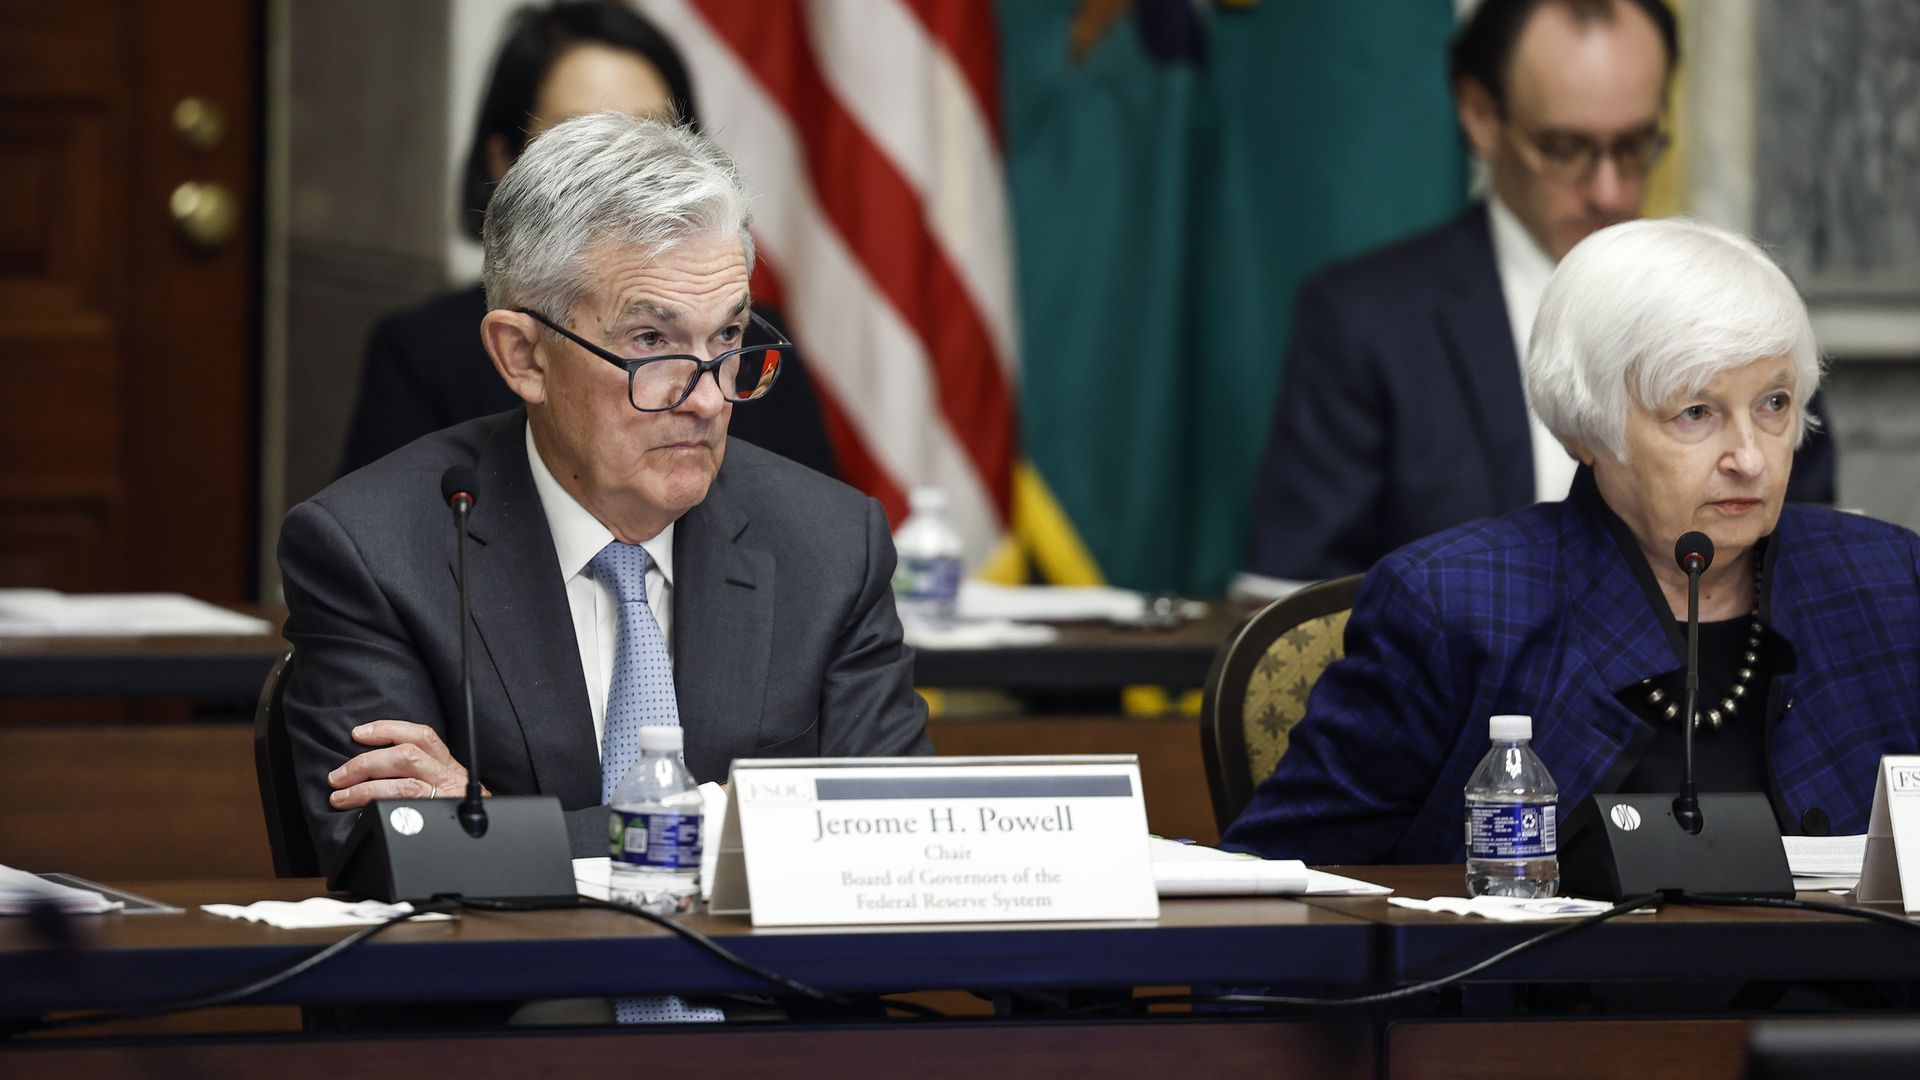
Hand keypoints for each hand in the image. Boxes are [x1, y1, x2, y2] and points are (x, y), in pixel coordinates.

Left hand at [327, 720, 488, 809]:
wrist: (483, 841)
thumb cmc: (457, 810)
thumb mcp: (446, 785)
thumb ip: (423, 772)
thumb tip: (374, 763)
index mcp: (449, 765)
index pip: (421, 736)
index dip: (388, 730)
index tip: (359, 733)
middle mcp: (450, 778)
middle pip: (407, 757)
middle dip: (366, 763)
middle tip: (338, 776)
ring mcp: (446, 800)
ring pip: (404, 785)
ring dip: (365, 788)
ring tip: (341, 797)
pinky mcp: (438, 822)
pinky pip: (406, 812)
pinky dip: (379, 809)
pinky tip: (361, 813)